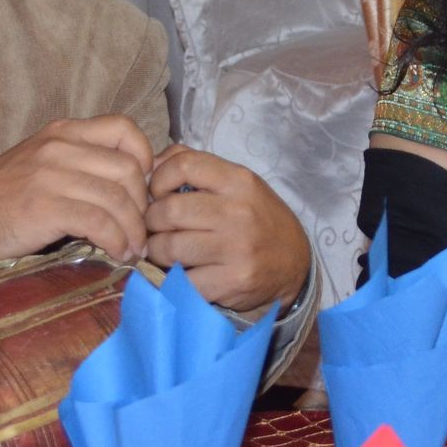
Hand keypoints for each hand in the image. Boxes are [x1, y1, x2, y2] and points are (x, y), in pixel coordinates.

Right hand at [0, 115, 153, 265]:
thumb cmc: (4, 199)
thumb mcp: (45, 165)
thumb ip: (83, 165)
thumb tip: (135, 186)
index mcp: (63, 132)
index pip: (123, 128)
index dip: (145, 157)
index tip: (145, 187)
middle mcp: (59, 147)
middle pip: (128, 168)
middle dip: (142, 204)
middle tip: (141, 229)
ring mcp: (51, 175)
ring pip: (117, 197)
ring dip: (133, 229)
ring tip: (133, 248)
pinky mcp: (44, 206)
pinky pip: (98, 221)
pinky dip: (116, 241)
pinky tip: (117, 253)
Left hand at [145, 147, 312, 311]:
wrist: (294, 264)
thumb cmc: (258, 219)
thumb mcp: (238, 185)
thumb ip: (198, 169)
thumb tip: (152, 165)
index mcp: (239, 181)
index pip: (183, 165)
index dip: (158, 180)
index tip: (158, 194)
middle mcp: (239, 212)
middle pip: (168, 210)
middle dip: (152, 221)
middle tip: (157, 228)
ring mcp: (236, 248)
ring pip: (168, 247)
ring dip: (157, 251)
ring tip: (166, 251)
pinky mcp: (231, 281)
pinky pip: (181, 280)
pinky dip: (172, 279)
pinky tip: (181, 273)